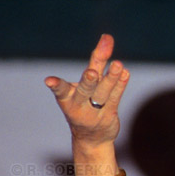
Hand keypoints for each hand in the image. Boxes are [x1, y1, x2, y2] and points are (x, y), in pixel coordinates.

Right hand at [45, 34, 129, 150]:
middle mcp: (79, 104)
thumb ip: (97, 61)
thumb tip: (107, 38)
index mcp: (67, 97)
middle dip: (88, 81)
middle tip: (92, 72)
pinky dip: (120, 85)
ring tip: (118, 65)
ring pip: (103, 93)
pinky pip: (115, 98)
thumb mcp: (87, 83)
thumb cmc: (86, 103)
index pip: (61, 90)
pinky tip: (125, 73)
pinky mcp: (109, 115)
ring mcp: (95, 111)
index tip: (49, 81)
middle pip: (85, 90)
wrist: (92, 138)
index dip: (56, 85)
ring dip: (111, 79)